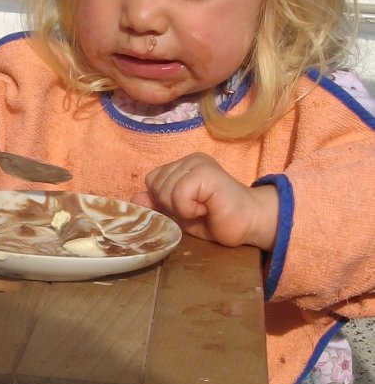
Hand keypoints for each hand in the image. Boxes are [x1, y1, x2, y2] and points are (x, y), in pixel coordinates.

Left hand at [133, 153, 278, 249]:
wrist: (249, 224)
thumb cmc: (215, 219)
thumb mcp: (179, 215)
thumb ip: (157, 205)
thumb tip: (134, 199)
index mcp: (182, 166)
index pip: (152, 181)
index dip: (163, 201)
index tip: (186, 209)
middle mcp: (189, 160)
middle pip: (155, 185)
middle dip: (171, 206)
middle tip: (197, 210)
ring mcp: (198, 163)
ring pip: (165, 190)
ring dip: (181, 209)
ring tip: (203, 209)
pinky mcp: (206, 172)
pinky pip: (178, 194)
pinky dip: (188, 209)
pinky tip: (207, 208)